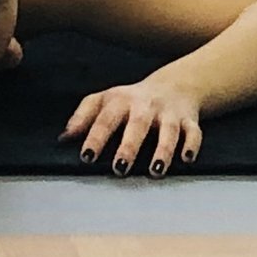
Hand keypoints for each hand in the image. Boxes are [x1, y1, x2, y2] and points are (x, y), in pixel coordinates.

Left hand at [62, 78, 203, 176]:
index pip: (105, 119)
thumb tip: (63, 138)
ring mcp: (168, 113)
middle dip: (129, 146)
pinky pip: (193, 132)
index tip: (86, 156)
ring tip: (155, 171)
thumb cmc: (132, 100)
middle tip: (120, 167)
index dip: (95, 137)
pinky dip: (191, 145)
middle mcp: (145, 106)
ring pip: (169, 130)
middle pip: (138, 124)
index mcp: (121, 101)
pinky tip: (186, 159)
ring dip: (163, 150)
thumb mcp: (105, 101)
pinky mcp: (189, 121)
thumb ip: (83, 117)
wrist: (174, 85)